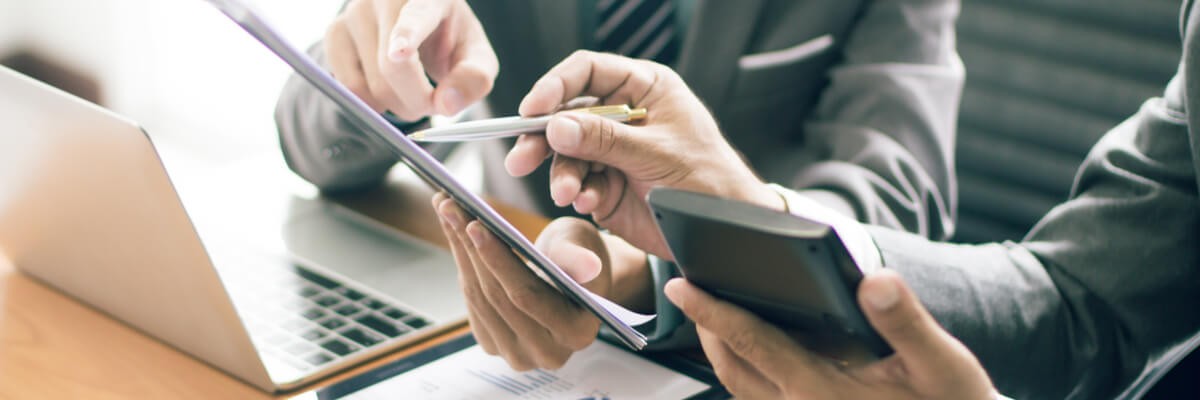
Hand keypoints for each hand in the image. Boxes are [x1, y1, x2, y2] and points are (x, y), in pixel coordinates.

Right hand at [325, 0, 497, 119]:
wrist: (418, 22)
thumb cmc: (449, 38)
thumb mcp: (474, 55)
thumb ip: (473, 78)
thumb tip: (447, 105)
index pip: (416, 16)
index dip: (407, 36)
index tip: (400, 53)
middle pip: (392, 68)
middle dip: (415, 102)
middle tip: (431, 104)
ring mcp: (355, 12)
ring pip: (369, 84)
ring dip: (395, 106)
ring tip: (410, 91)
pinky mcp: (335, 32)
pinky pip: (347, 86)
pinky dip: (371, 102)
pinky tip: (385, 86)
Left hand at [431, 193, 653, 369]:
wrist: (574, 277)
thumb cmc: (583, 255)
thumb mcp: (584, 244)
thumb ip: (579, 257)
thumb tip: (589, 266)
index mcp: (577, 332)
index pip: (528, 297)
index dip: (499, 261)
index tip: (474, 224)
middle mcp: (547, 353)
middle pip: (497, 298)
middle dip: (471, 248)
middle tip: (450, 206)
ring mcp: (518, 354)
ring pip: (478, 298)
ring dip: (459, 251)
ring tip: (447, 209)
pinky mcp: (494, 344)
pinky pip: (471, 302)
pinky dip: (462, 263)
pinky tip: (454, 232)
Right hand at [505, 51, 781, 258]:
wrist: (723, 230)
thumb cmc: (709, 179)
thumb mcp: (659, 153)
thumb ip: (607, 140)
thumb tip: (556, 126)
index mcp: (643, 88)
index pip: (588, 72)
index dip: (555, 86)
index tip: (533, 109)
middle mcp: (622, 115)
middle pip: (566, 114)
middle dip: (542, 138)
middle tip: (521, 160)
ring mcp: (612, 150)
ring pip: (568, 153)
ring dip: (562, 173)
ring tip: (567, 194)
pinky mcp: (606, 184)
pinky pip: (579, 183)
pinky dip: (578, 192)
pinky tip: (588, 202)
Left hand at [664, 270, 995, 399]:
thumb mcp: (940, 362)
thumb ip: (905, 321)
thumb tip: (873, 280)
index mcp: (818, 389)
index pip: (752, 341)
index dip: (712, 310)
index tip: (681, 283)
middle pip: (731, 364)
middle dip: (705, 326)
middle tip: (690, 286)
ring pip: (740, 383)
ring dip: (720, 348)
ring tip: (713, 310)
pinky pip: (760, 397)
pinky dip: (745, 367)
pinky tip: (758, 344)